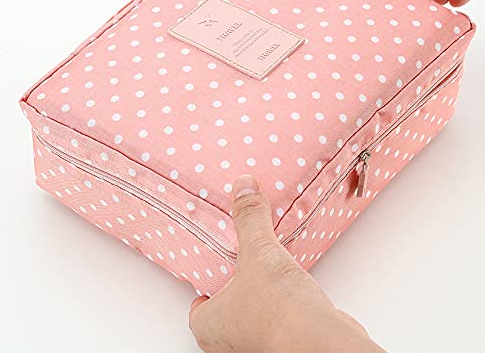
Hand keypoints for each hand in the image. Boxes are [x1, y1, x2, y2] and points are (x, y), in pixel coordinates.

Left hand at [189, 174, 384, 352]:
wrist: (323, 344)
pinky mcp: (286, 342)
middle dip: (238, 278)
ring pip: (254, 309)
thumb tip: (243, 186)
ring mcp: (258, 344)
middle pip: (227, 301)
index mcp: (210, 324)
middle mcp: (230, 341)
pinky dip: (283, 299)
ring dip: (263, 289)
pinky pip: (279, 314)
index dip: (208, 277)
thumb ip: (249, 218)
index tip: (220, 255)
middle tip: (246, 253)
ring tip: (270, 262)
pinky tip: (292, 281)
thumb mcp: (257, 251)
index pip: (198, 299)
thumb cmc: (279, 310)